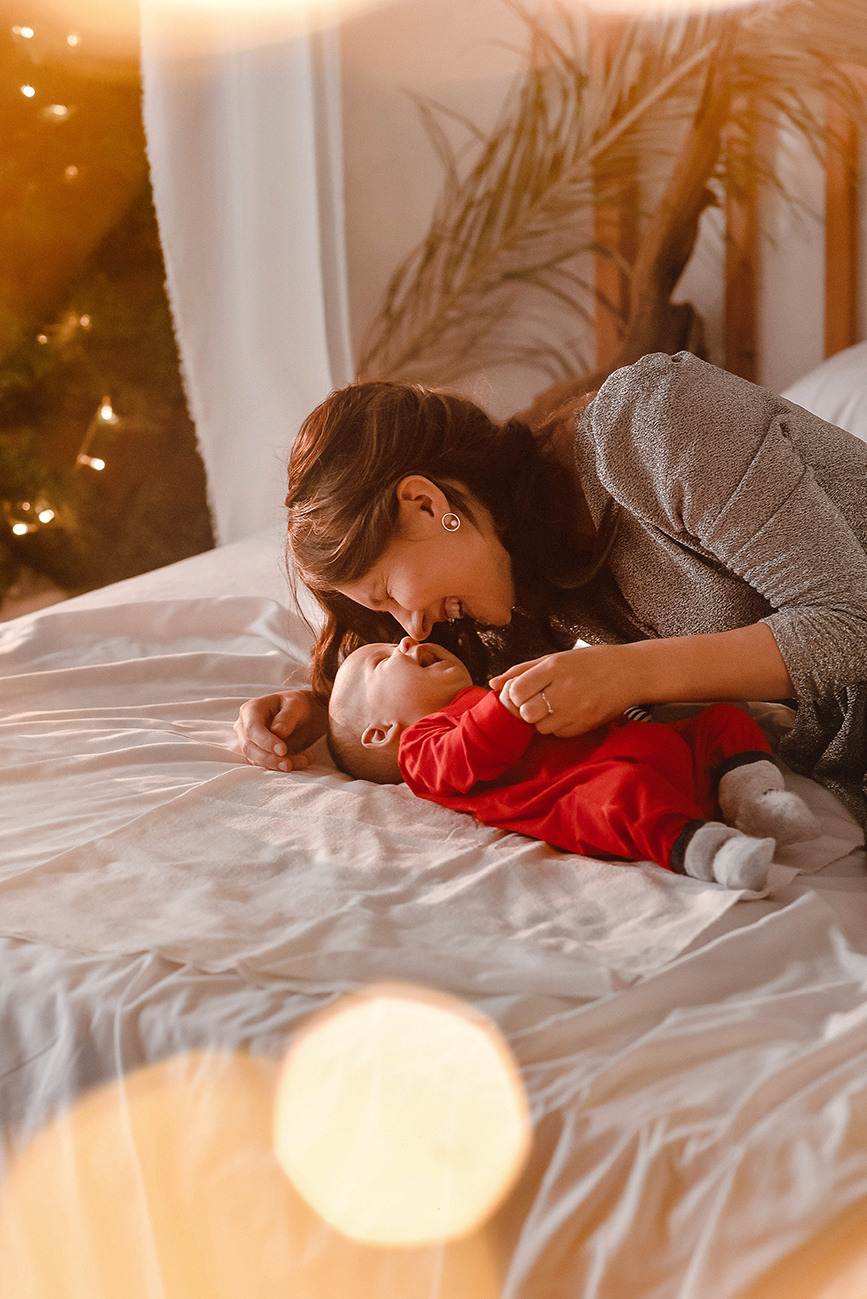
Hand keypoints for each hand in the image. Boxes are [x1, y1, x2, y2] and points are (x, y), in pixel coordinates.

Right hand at [233, 689, 326, 771]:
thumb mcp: (296, 705)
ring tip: (301, 762)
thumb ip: (287, 717)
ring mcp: (248, 741)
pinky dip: (280, 767)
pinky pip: (264, 764)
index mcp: (250, 709)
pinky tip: (298, 763)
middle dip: (268, 758)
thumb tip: (277, 732)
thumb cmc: (296, 705)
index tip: (283, 750)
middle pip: (249, 747)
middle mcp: (244, 726)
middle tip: (288, 764)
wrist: (301, 714)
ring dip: (275, 765)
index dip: (265, 741)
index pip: (252, 728)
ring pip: (254, 759)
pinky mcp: (256, 754)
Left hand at [490, 645, 633, 735]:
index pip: (517, 690)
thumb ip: (522, 670)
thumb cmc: (590, 662)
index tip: (522, 692)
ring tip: (555, 706)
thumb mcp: (555, 658)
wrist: (630, 672)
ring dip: (542, 720)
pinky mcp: (587, 723)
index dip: (514, 695)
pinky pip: (559, 734)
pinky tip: (569, 712)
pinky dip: (558, 727)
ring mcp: (577, 708)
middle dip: (527, 709)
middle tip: (537, 701)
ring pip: (541, 727)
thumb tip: (493, 683)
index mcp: (555, 667)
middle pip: (526, 712)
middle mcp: (565, 688)